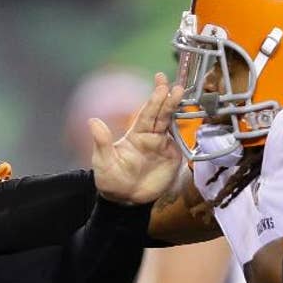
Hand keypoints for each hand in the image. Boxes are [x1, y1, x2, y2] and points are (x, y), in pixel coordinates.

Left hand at [92, 73, 184, 205]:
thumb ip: (102, 141)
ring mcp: (163, 146)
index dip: (154, 98)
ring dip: (177, 110)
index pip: (147, 112)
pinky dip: (186, 130)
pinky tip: (190, 118)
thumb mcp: (103, 161)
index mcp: (136, 134)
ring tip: (182, 95)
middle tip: (176, 86)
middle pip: (162, 114)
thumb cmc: (111, 180)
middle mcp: (151, 136)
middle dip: (168, 99)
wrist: (125, 200)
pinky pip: (181, 142)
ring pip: (172, 124)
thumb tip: (92, 121)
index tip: (161, 83)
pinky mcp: (172, 158)